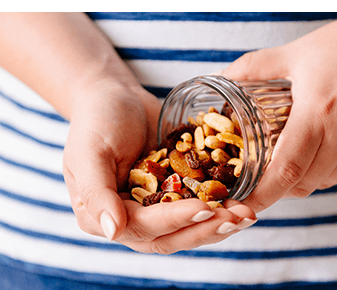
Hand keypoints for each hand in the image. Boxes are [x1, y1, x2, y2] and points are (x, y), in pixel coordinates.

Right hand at [62, 81, 256, 253]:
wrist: (116, 97)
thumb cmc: (97, 120)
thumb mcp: (89, 152)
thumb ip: (96, 192)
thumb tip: (113, 232)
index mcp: (101, 216)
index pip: (141, 228)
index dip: (174, 221)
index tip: (204, 209)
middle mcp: (128, 219)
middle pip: (169, 237)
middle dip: (204, 229)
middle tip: (236, 218)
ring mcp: (153, 209)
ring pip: (187, 228)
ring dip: (218, 223)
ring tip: (246, 214)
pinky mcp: (173, 194)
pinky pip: (198, 205)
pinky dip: (220, 205)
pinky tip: (243, 199)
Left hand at [219, 12, 336, 212]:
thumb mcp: (297, 53)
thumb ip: (254, 67)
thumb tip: (222, 77)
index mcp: (320, 112)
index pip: (285, 171)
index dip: (261, 195)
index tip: (243, 203)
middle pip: (303, 183)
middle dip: (279, 186)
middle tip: (263, 174)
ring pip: (327, 181)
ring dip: (305, 177)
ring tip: (295, 155)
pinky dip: (331, 169)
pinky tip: (325, 147)